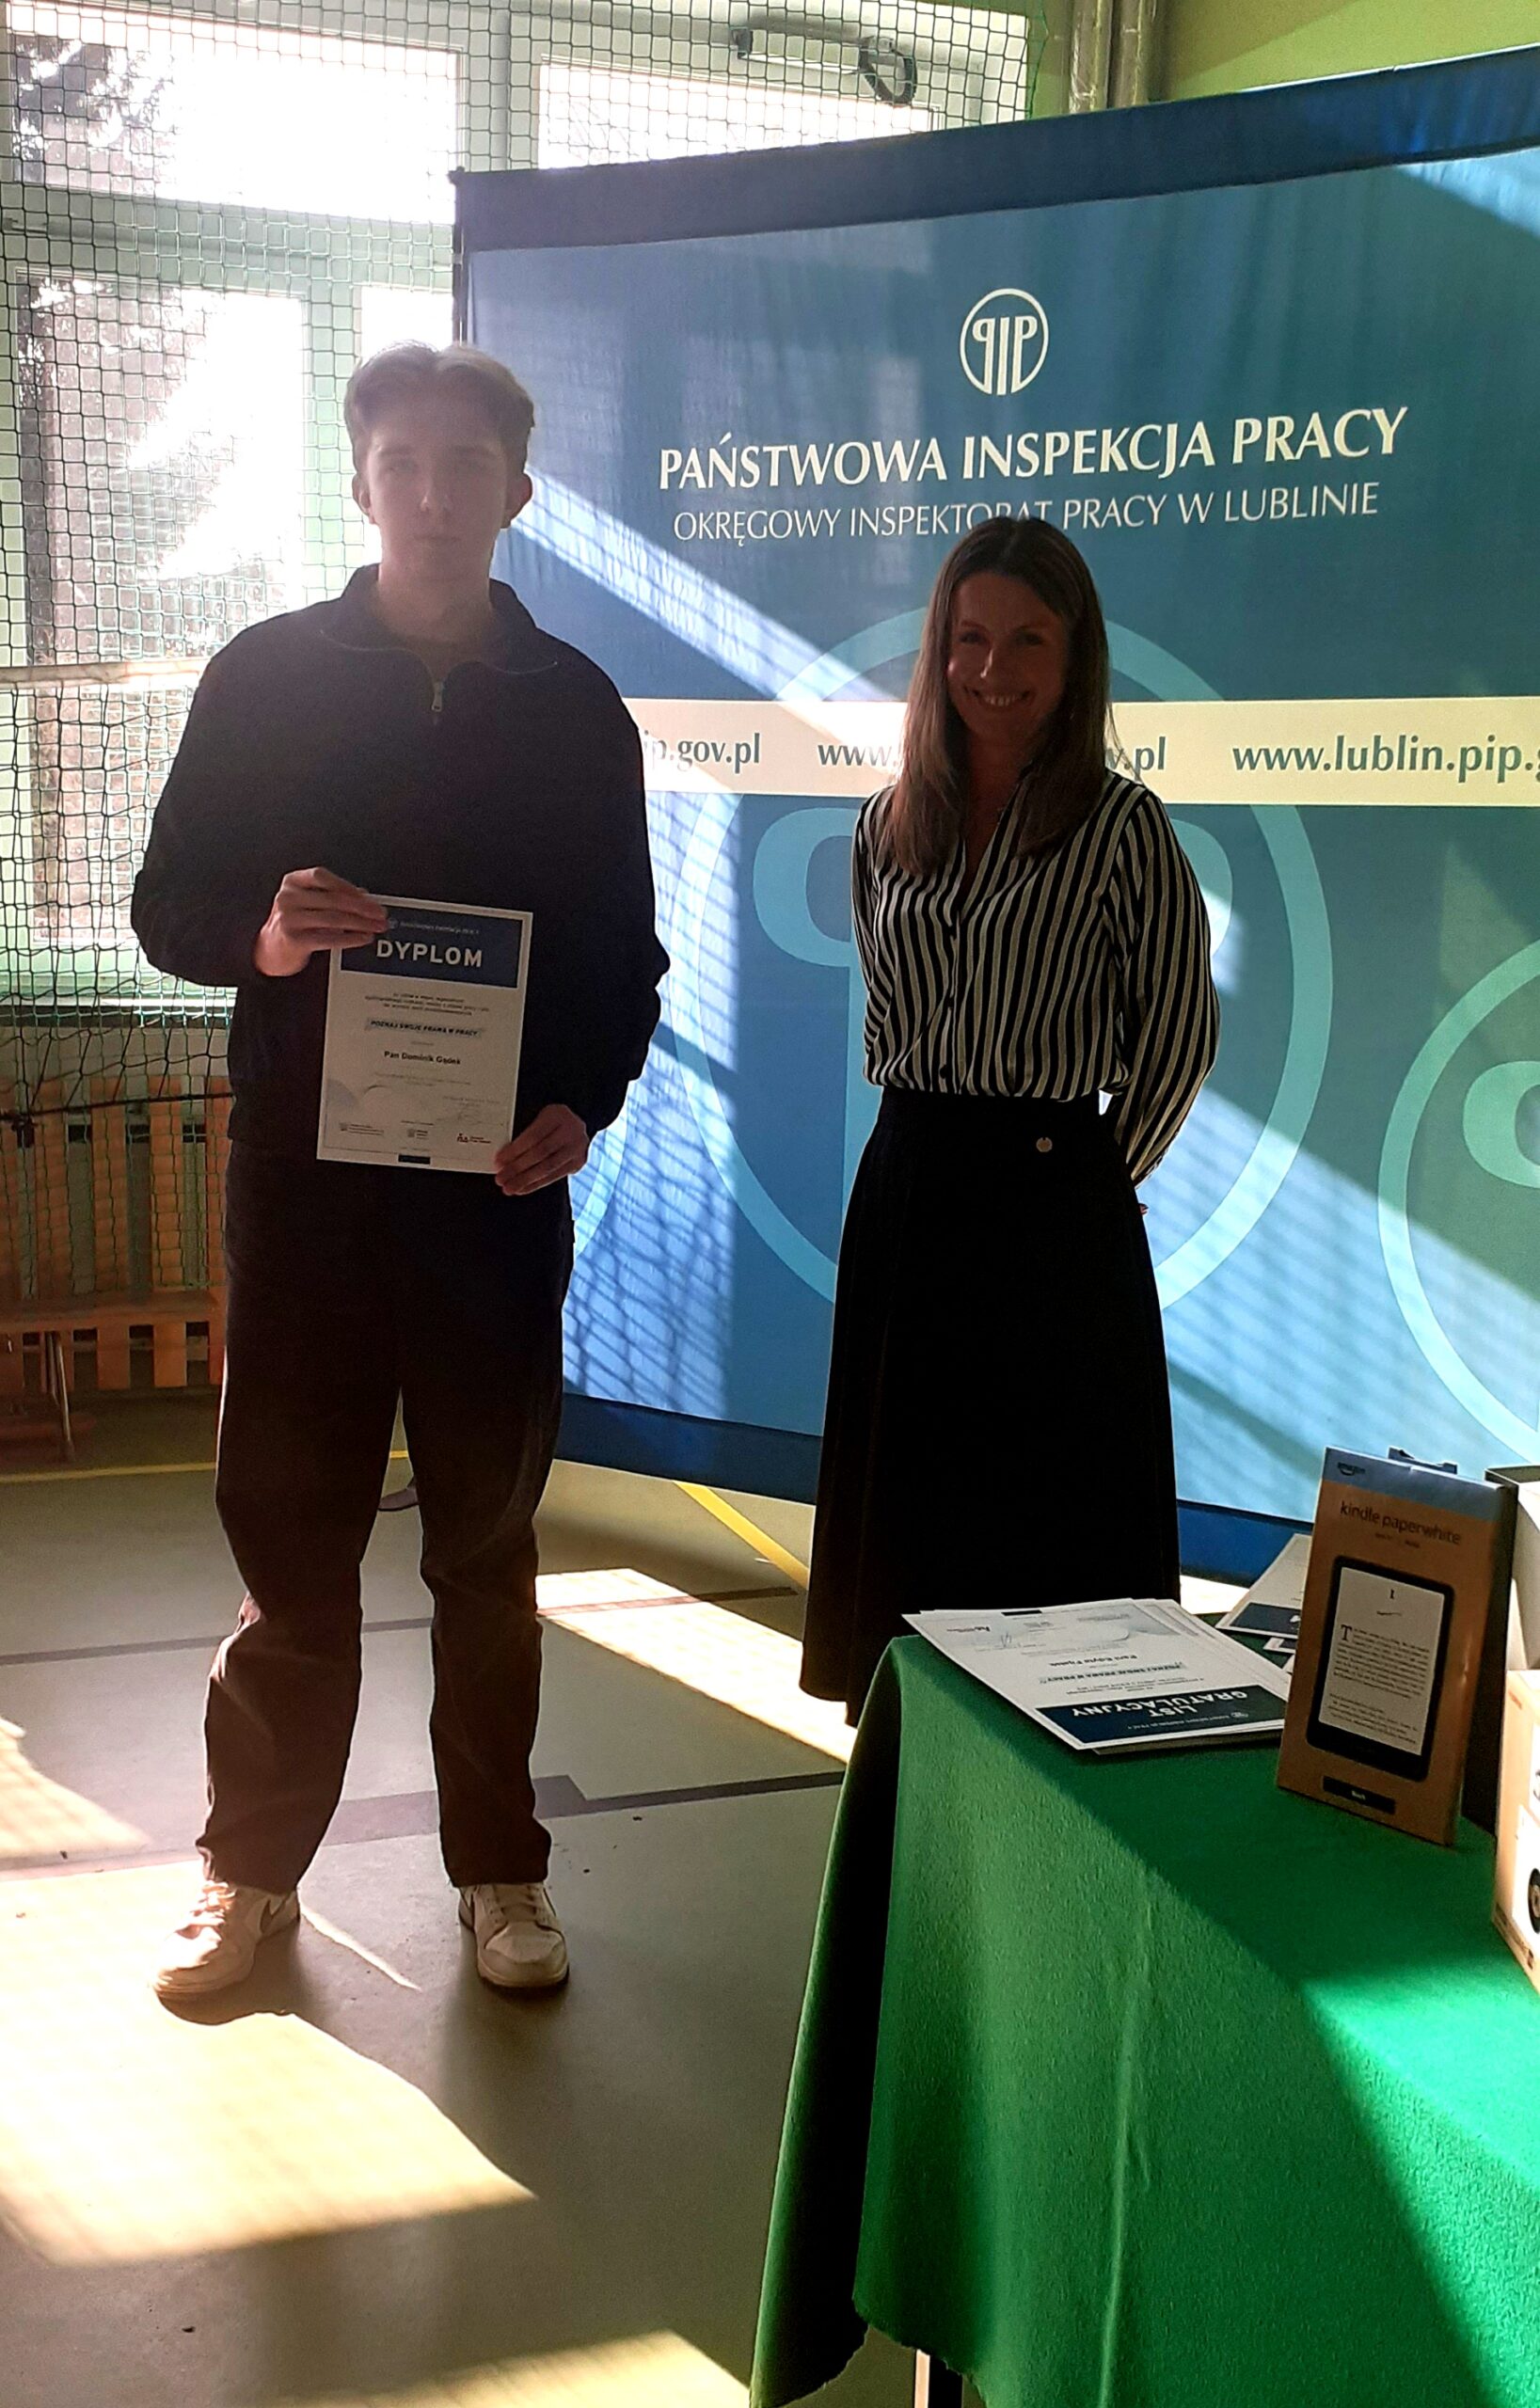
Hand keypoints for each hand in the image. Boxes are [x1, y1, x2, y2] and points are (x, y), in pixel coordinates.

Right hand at [253, 867, 387, 977]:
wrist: (271, 949)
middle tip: (380, 914)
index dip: (346, 885)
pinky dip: (350, 938)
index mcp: (292, 881)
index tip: (368, 897)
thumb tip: (364, 896)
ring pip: (334, 918)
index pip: (322, 877)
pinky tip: (363, 938)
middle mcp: (288, 897)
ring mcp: (289, 918)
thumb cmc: (293, 922)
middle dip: (362, 908)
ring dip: (360, 923)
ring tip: (376, 927)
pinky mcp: (294, 939)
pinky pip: (329, 938)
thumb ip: (333, 895)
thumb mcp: (309, 902)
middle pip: (332, 899)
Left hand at [494, 1105, 589, 1195]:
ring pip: (548, 1168)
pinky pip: (555, 1176)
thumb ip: (522, 1131)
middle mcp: (571, 1130)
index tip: (499, 1161)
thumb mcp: (537, 1116)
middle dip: (518, 1168)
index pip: (533, 1136)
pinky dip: (536, 1184)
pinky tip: (522, 1188)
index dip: (514, 1151)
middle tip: (501, 1178)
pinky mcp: (578, 1162)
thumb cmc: (549, 1121)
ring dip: (525, 1180)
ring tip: (509, 1188)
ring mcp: (577, 1147)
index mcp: (557, 1114)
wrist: (574, 1123)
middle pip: (541, 1153)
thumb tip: (502, 1156)